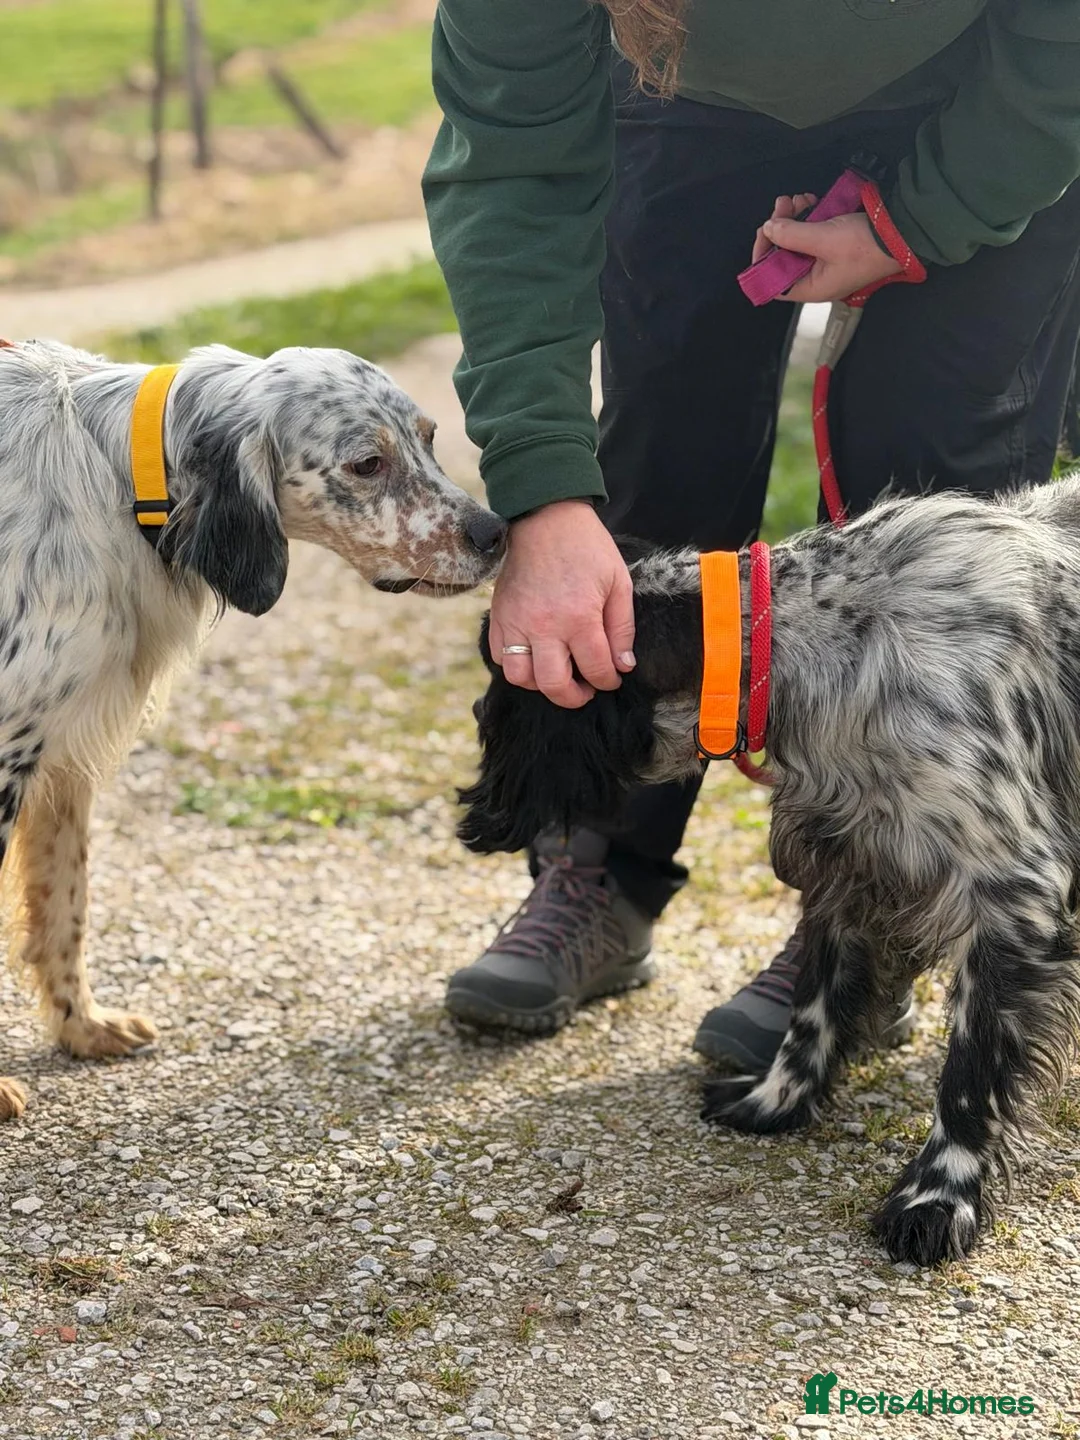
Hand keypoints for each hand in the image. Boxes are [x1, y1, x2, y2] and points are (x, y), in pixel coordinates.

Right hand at [490, 499, 635, 708]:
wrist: (546, 518)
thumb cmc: (587, 548)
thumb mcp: (618, 583)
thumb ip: (622, 629)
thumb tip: (623, 666)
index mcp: (579, 617)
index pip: (595, 670)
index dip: (608, 681)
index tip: (611, 679)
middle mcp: (544, 626)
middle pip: (554, 685)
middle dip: (574, 697)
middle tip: (585, 690)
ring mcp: (517, 623)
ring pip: (521, 677)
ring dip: (541, 684)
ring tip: (558, 674)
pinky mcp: (499, 616)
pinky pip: (500, 657)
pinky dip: (516, 666)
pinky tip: (534, 656)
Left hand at [752, 193, 900, 302]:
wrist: (902, 232)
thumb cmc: (867, 245)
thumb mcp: (823, 239)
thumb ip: (792, 235)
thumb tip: (769, 229)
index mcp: (812, 288)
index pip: (774, 281)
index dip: (763, 258)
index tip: (765, 233)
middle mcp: (816, 278)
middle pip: (784, 256)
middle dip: (779, 229)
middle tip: (782, 206)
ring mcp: (826, 260)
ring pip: (797, 240)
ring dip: (792, 218)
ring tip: (797, 199)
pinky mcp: (835, 244)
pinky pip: (813, 231)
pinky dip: (808, 216)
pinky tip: (810, 201)